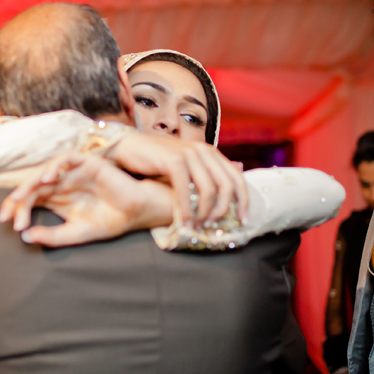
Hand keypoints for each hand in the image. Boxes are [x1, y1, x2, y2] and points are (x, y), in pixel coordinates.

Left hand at [0, 153, 173, 246]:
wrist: (135, 213)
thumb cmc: (108, 221)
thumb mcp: (75, 233)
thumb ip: (52, 236)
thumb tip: (24, 236)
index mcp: (57, 199)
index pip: (30, 199)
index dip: (16, 209)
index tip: (8, 223)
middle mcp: (62, 183)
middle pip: (32, 186)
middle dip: (17, 199)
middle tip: (8, 214)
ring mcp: (73, 172)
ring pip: (44, 172)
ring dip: (30, 183)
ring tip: (20, 198)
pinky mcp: (87, 163)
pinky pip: (66, 159)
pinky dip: (54, 166)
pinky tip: (47, 180)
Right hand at [105, 132, 247, 226]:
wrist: (130, 147)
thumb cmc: (158, 160)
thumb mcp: (188, 165)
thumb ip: (209, 172)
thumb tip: (238, 172)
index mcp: (211, 152)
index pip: (237, 178)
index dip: (243, 201)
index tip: (242, 220)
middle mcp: (204, 151)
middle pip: (226, 186)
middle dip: (223, 210)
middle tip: (213, 226)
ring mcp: (189, 154)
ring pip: (208, 190)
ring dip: (204, 213)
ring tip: (197, 226)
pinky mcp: (174, 161)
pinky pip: (186, 191)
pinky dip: (185, 209)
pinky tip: (183, 221)